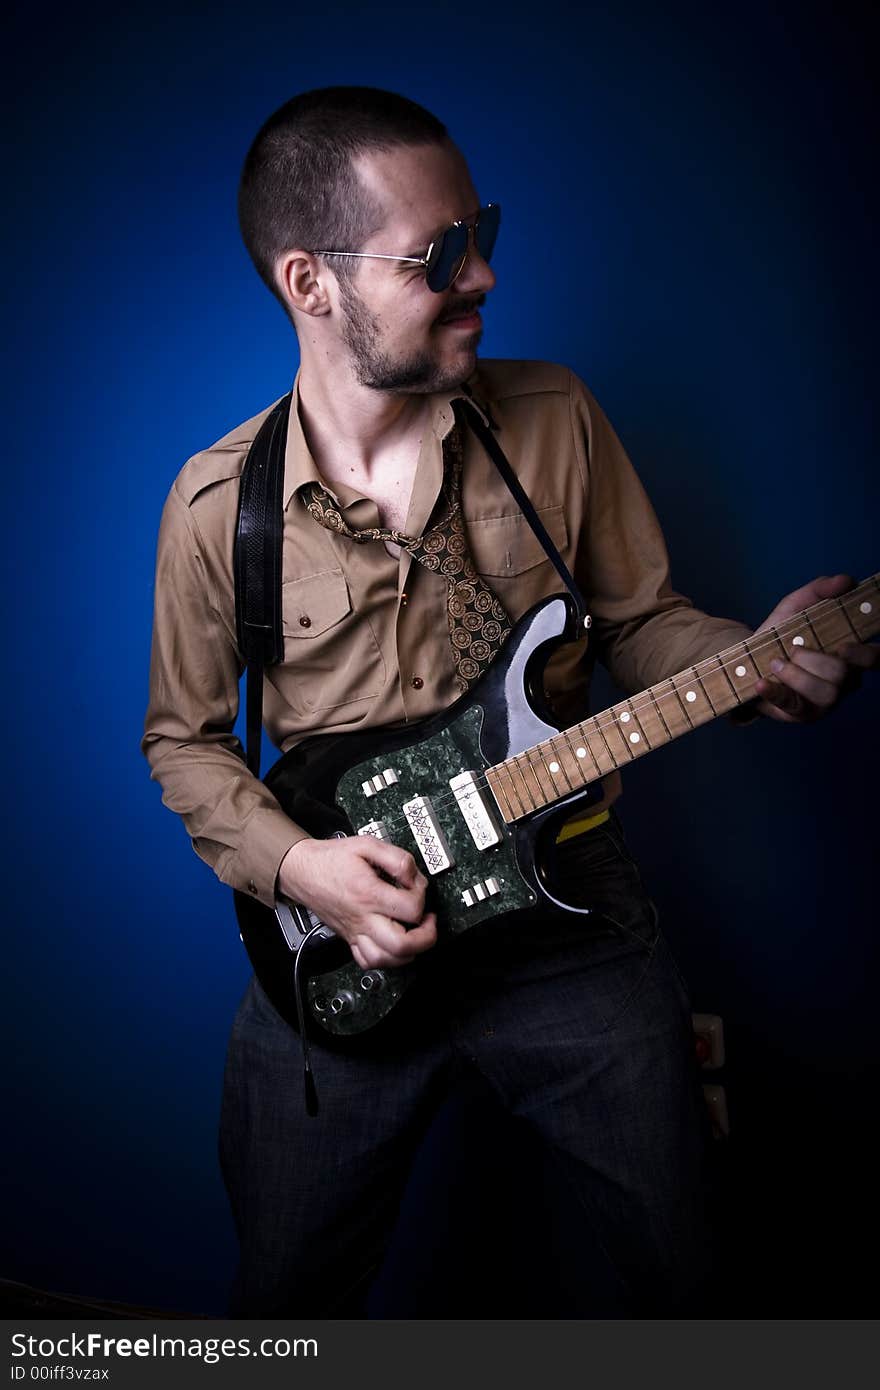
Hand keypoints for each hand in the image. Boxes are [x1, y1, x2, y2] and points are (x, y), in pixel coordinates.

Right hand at [277, 836, 436, 969]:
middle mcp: (362, 918)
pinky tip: (393, 945)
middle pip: (402, 945)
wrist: (301, 870)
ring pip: (386, 960)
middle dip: (425, 936)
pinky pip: (368, 962)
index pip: (411, 908)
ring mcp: (355, 932)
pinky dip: (386, 959)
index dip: (422, 896)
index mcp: (368, 894)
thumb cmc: (331, 859)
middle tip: (428, 921)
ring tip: (414, 934)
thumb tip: (413, 875)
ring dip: (408, 951)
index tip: (417, 886)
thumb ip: (396, 857)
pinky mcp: (349, 938)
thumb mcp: (366, 844)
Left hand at [753, 574, 877, 722]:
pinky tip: (761, 683)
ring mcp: (823, 702)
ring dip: (795, 675)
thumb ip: (820, 590)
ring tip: (774, 663)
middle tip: (793, 649)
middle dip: (815, 660)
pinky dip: (775, 693)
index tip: (844, 646)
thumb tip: (845, 580)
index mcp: (850, 656)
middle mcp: (843, 682)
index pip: (876, 659)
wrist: (746, 659)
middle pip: (844, 675)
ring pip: (825, 693)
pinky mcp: (799, 714)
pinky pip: (792, 707)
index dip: (866, 655)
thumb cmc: (780, 633)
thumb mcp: (797, 606)